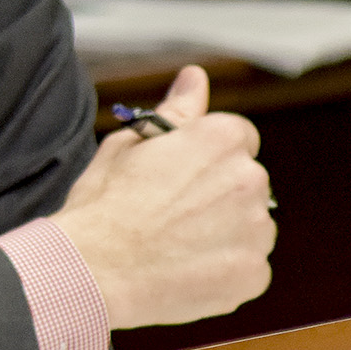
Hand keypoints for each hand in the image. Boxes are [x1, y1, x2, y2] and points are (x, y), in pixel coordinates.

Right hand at [51, 66, 274, 327]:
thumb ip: (175, 111)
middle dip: (217, 195)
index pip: (238, 138)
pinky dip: (223, 269)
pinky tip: (184, 269)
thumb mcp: (129, 145)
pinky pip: (247, 266)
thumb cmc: (104, 204)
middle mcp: (250, 179)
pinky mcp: (253, 273)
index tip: (179, 177)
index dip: (206, 158)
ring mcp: (257, 230)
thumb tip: (195, 76)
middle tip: (169, 213)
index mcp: (221, 139)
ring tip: (174, 245)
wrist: (93, 269)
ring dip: (223, 232)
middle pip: (246, 183)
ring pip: (249, 226)